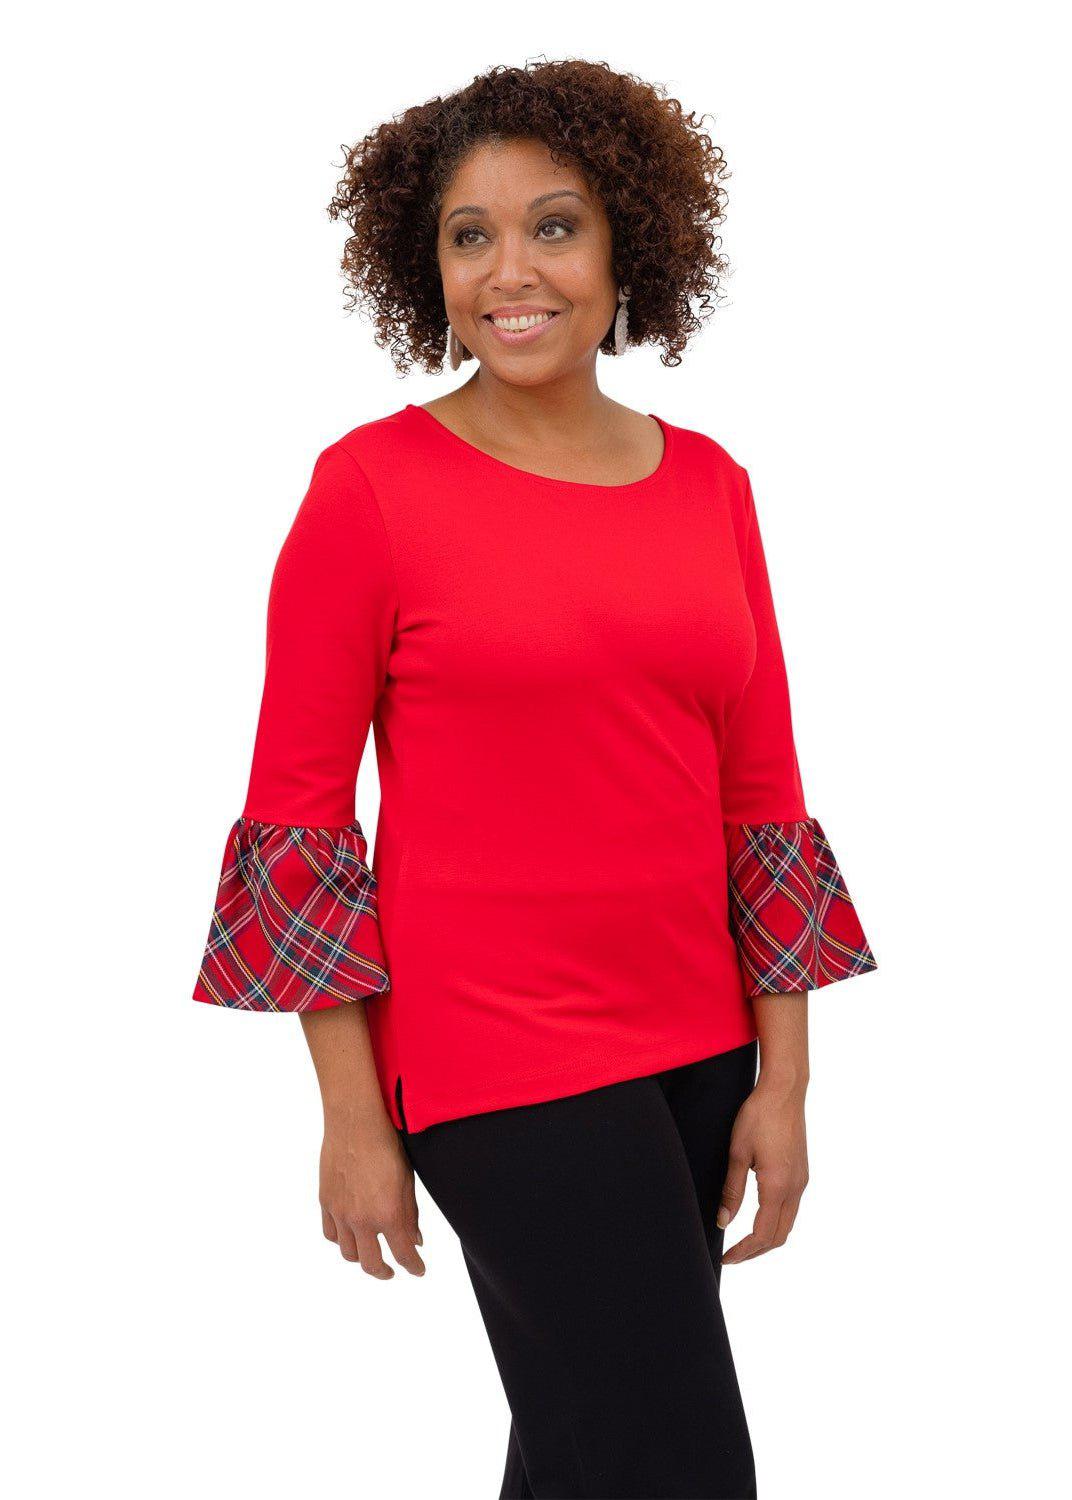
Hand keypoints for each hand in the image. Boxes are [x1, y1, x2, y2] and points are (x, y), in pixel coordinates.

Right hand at [319, 1109, 425, 1278]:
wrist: (355, 1122)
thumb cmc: (387, 1146)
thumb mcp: (407, 1182)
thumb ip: (411, 1215)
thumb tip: (415, 1241)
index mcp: (388, 1214)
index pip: (403, 1254)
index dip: (413, 1266)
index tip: (418, 1270)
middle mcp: (362, 1219)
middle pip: (371, 1263)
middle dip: (384, 1271)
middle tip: (392, 1271)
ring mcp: (340, 1213)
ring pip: (348, 1253)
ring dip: (362, 1258)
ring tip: (371, 1253)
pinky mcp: (325, 1202)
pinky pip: (331, 1234)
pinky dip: (342, 1241)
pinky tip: (351, 1236)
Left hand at [717, 1072, 808, 1265]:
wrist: (784, 1091)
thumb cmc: (758, 1116)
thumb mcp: (737, 1153)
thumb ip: (731, 1190)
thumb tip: (723, 1221)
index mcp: (777, 1186)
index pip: (762, 1234)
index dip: (744, 1251)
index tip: (727, 1257)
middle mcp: (795, 1188)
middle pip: (779, 1236)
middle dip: (756, 1251)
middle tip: (733, 1256)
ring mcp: (802, 1180)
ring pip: (788, 1224)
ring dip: (767, 1238)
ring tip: (744, 1242)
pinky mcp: (802, 1172)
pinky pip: (792, 1208)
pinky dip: (776, 1222)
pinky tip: (760, 1217)